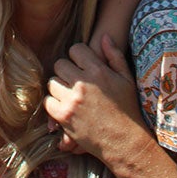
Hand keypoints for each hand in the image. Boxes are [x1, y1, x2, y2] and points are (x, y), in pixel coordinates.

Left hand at [44, 34, 148, 163]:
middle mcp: (83, 83)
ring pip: (52, 82)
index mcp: (99, 71)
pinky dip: (55, 104)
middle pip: (60, 64)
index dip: (78, 57)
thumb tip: (104, 36)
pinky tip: (67, 108)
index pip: (75, 49)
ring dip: (59, 88)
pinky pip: (48, 101)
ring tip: (72, 96)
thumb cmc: (128, 110)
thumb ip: (114, 56)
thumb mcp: (127, 80)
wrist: (126, 142)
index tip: (82, 66)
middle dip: (67, 72)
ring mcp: (71, 100)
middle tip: (76, 83)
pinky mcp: (63, 116)